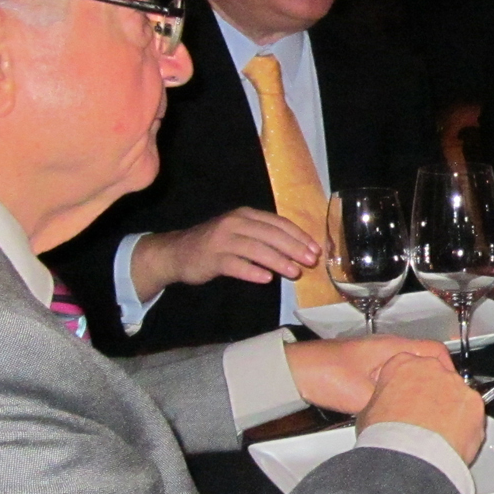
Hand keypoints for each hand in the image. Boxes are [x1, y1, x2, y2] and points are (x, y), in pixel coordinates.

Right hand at [131, 208, 318, 302]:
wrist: (177, 252)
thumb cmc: (216, 243)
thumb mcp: (241, 232)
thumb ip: (265, 237)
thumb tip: (299, 250)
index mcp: (246, 215)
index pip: (278, 223)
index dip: (299, 236)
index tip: (315, 249)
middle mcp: (235, 223)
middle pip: (270, 235)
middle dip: (293, 248)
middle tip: (310, 262)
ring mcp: (222, 240)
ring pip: (256, 249)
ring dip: (278, 261)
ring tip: (294, 273)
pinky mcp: (212, 258)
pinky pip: (236, 265)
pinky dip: (252, 271)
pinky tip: (266, 279)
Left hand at [285, 334, 454, 414]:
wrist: (294, 373)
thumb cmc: (323, 374)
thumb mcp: (362, 395)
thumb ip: (390, 405)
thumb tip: (411, 418)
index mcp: (392, 348)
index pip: (435, 352)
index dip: (449, 372)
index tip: (454, 390)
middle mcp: (388, 349)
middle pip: (425, 362)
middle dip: (435, 382)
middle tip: (441, 403)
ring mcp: (378, 359)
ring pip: (409, 371)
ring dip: (417, 387)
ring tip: (422, 408)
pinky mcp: (367, 370)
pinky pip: (395, 378)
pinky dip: (401, 391)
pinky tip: (398, 407)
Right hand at [356, 348, 485, 463]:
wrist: (408, 454)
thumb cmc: (385, 434)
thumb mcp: (369, 412)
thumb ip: (384, 403)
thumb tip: (386, 412)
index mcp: (402, 364)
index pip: (409, 367)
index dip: (409, 387)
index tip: (409, 401)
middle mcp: (431, 368)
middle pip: (436, 378)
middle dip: (433, 397)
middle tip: (425, 420)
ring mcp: (456, 384)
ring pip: (457, 395)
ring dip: (451, 410)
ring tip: (439, 435)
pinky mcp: (475, 403)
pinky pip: (472, 412)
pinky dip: (466, 424)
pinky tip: (453, 439)